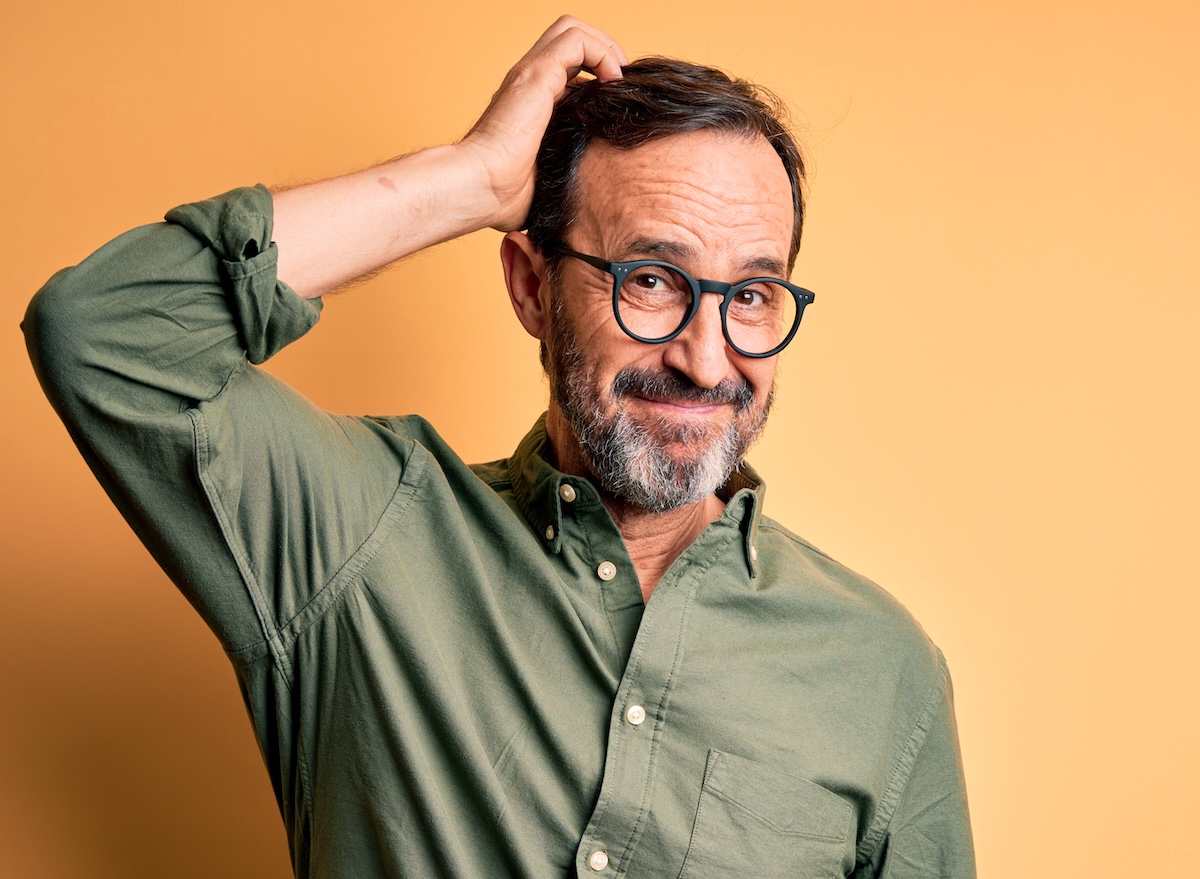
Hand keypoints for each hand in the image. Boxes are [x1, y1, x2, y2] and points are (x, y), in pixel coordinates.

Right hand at [461, 15, 627, 231]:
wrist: (479, 188)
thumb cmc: (503, 198)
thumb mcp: (546, 182)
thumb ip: (564, 176)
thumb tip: (590, 203)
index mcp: (530, 103)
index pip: (569, 69)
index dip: (597, 79)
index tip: (615, 108)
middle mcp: (529, 83)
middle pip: (570, 38)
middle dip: (603, 52)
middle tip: (619, 86)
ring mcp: (530, 75)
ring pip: (573, 30)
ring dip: (604, 47)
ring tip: (618, 79)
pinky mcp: (536, 74)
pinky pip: (577, 41)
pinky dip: (601, 53)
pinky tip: (611, 83)